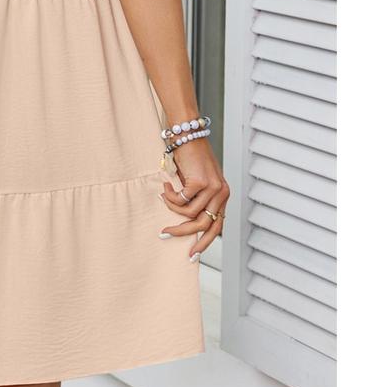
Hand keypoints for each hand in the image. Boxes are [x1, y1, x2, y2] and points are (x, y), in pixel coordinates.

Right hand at [158, 138, 229, 258]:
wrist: (188, 133)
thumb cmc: (190, 155)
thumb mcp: (197, 180)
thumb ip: (197, 198)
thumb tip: (185, 221)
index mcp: (223, 194)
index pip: (217, 226)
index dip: (205, 241)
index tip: (192, 253)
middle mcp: (222, 193)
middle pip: (204, 225)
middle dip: (184, 234)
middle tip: (166, 234)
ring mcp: (213, 188)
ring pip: (189, 213)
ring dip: (172, 207)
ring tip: (164, 194)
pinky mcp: (201, 182)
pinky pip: (181, 200)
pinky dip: (170, 196)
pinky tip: (166, 185)